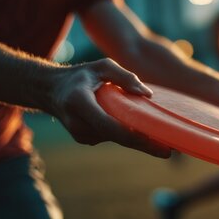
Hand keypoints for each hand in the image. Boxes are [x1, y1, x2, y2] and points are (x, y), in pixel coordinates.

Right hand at [47, 58, 170, 157]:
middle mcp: (78, 123)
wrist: (50, 90)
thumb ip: (124, 77)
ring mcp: (80, 134)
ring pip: (115, 138)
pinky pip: (110, 137)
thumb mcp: (102, 66)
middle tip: (169, 151)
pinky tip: (139, 131)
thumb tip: (148, 95)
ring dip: (135, 139)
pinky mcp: (85, 139)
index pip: (111, 126)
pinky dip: (125, 134)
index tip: (156, 144)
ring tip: (160, 141)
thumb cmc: (81, 75)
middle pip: (117, 137)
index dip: (135, 137)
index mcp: (79, 103)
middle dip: (143, 145)